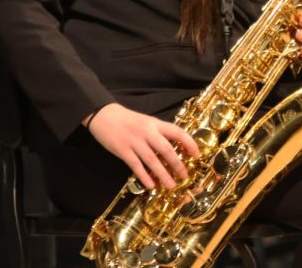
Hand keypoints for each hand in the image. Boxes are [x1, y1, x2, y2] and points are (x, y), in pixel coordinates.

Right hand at [85, 103, 199, 190]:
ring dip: (163, 174)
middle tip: (185, 176)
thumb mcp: (147, 122)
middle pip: (167, 149)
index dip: (189, 144)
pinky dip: (144, 176)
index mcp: (155, 124)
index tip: (197, 155)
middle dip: (177, 165)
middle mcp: (147, 132)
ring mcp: (134, 141)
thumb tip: (175, 148)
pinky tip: (151, 185)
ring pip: (152, 160)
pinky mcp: (122, 150)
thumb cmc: (129, 120)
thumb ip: (159, 133)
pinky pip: (136, 166)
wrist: (105, 115)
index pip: (178, 132)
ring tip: (171, 185)